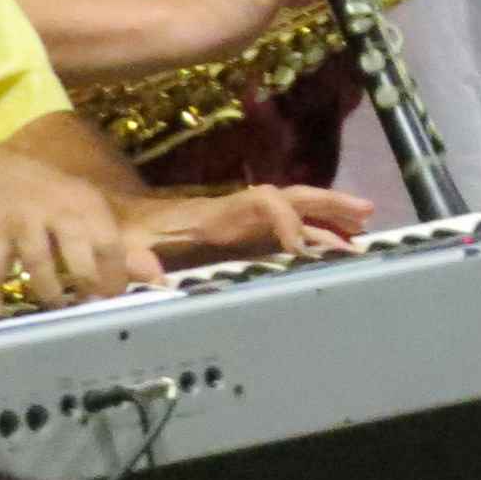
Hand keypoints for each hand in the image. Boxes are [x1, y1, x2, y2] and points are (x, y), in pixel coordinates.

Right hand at [0, 148, 162, 315]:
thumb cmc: (48, 196)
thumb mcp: (84, 210)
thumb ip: (117, 246)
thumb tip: (157, 278)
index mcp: (86, 204)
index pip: (110, 243)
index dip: (115, 276)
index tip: (116, 301)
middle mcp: (56, 210)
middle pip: (78, 253)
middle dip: (88, 286)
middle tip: (91, 310)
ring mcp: (21, 222)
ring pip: (40, 264)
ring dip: (50, 294)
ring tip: (57, 314)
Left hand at [136, 184, 374, 267]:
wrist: (115, 221)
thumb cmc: (122, 233)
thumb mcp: (125, 246)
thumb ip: (137, 262)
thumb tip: (155, 282)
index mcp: (215, 213)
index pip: (263, 203)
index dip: (286, 221)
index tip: (302, 249)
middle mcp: (236, 211)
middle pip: (291, 197)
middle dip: (329, 203)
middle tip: (366, 213)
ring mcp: (242, 221)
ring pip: (295, 210)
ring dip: (330, 215)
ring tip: (365, 225)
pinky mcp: (243, 234)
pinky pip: (287, 229)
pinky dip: (315, 233)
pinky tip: (336, 246)